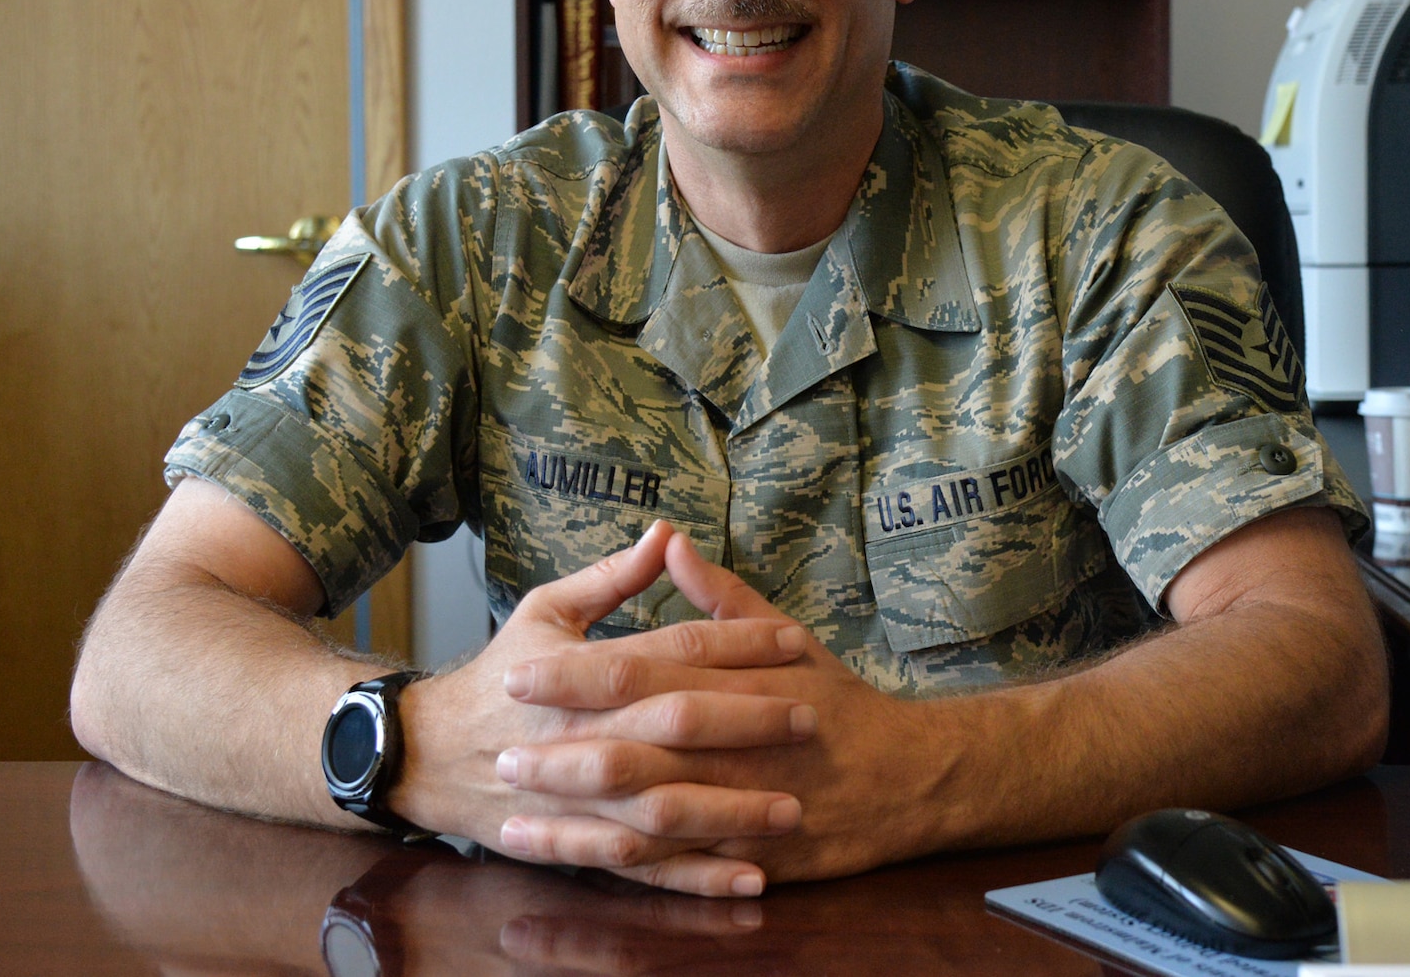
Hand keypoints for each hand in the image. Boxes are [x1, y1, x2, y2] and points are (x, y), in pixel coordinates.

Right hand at [391, 522, 817, 896]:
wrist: (429, 753)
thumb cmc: (499, 674)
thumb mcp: (545, 610)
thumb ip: (610, 577)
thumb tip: (666, 532)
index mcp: (580, 669)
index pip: (672, 650)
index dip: (736, 643)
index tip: (793, 640)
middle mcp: (582, 731)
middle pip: (677, 723)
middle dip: (748, 721)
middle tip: (810, 716)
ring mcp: (578, 794)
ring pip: (665, 803)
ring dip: (733, 809)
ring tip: (795, 808)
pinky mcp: (578, 841)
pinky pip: (645, 865)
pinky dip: (697, 878)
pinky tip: (749, 879)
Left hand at [495, 533, 946, 884]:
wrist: (910, 775)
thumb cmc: (838, 700)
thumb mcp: (786, 636)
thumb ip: (720, 596)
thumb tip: (669, 542)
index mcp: (738, 680)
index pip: (643, 670)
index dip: (575, 674)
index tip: (516, 671)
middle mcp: (738, 743)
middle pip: (636, 748)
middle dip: (562, 753)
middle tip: (499, 749)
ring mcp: (744, 805)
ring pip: (647, 815)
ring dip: (579, 816)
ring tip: (516, 812)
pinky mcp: (752, 856)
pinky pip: (679, 867)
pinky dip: (625, 867)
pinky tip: (575, 863)